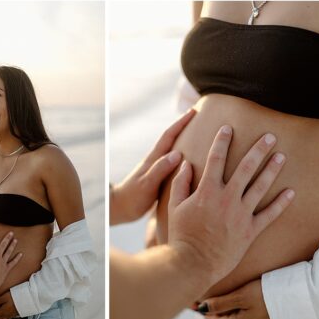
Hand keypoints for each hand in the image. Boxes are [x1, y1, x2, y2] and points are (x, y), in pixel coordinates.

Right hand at [0, 227, 21, 290]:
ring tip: (15, 240)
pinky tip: (21, 254)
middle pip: (3, 245)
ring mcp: (2, 263)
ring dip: (12, 245)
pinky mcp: (6, 269)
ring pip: (9, 252)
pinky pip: (13, 263)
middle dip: (7, 238)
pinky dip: (17, 258)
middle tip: (11, 233)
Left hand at [111, 108, 195, 223]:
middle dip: (184, 126)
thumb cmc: (133, 198)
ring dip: (184, 139)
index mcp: (154, 159)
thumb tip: (177, 154)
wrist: (120, 207)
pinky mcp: (158, 177)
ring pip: (173, 148)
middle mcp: (155, 160)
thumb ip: (160, 170)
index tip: (193, 111)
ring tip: (199, 134)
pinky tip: (190, 160)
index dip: (181, 123)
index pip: (169, 136)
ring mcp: (156, 168)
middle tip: (198, 115)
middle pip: (171, 138)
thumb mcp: (147, 184)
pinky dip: (183, 156)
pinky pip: (173, 161)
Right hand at [167, 126, 292, 289]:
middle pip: (245, 168)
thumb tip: (185, 163)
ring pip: (260, 187)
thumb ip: (180, 182)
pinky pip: (269, 215)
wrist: (194, 262)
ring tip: (281, 156)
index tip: (228, 128)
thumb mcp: (175, 205)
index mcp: (207, 190)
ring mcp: (240, 214)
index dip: (221, 141)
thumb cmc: (182, 233)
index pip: (215, 159)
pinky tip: (291, 192)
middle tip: (269, 136)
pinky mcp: (250, 231)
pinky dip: (281, 204)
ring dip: (272, 170)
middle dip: (258, 150)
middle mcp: (226, 198)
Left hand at [199, 278, 273, 318]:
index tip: (194, 304)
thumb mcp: (240, 296)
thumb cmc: (266, 296)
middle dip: (214, 314)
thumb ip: (221, 303)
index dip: (204, 311)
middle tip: (204, 303)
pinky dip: (237, 315)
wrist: (295, 302)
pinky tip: (238, 308)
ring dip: (226, 315)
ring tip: (218, 304)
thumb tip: (201, 308)